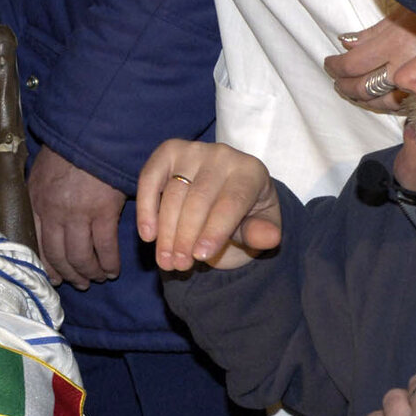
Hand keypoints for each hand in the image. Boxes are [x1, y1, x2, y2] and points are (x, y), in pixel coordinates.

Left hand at [29, 148, 125, 288]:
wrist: (91, 132)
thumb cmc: (68, 151)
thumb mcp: (41, 173)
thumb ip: (41, 198)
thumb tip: (44, 221)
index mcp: (37, 202)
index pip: (38, 244)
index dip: (48, 266)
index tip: (55, 278)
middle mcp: (54, 213)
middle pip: (59, 256)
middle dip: (70, 275)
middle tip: (80, 283)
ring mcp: (78, 214)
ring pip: (81, 257)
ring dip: (90, 273)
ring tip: (98, 278)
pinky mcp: (103, 212)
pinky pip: (105, 247)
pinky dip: (110, 263)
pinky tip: (113, 269)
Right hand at [135, 139, 280, 271]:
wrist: (227, 197)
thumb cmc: (245, 216)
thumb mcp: (259, 229)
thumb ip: (261, 233)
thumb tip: (269, 237)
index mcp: (251, 172)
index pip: (231, 202)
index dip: (215, 230)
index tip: (200, 256)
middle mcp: (224, 155)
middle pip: (199, 198)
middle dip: (186, 236)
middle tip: (180, 265)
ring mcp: (194, 150)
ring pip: (173, 192)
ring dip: (166, 231)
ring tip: (166, 260)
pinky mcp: (169, 151)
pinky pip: (150, 178)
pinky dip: (146, 208)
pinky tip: (148, 235)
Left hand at [324, 10, 415, 113]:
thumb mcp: (402, 12)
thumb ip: (373, 33)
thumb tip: (346, 44)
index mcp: (395, 43)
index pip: (352, 64)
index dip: (335, 67)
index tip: (330, 63)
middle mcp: (406, 66)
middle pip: (363, 88)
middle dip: (344, 86)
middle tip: (337, 80)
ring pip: (381, 102)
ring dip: (361, 99)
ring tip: (351, 91)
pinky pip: (402, 105)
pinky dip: (383, 104)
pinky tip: (376, 99)